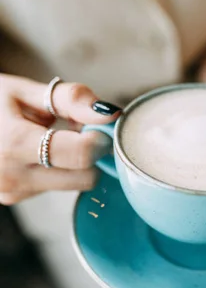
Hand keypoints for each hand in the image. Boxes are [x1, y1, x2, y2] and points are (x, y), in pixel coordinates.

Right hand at [0, 74, 120, 204]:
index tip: (101, 126)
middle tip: (81, 130)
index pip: (81, 154)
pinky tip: (39, 150)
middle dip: (92, 154)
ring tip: (51, 136)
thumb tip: (110, 113)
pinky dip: (57, 169)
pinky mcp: (13, 198)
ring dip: (74, 163)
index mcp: (14, 143)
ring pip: (72, 184)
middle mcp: (13, 176)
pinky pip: (54, 186)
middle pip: (84, 178)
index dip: (100, 139)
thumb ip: (70, 99)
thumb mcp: (22, 90)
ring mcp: (12, 191)